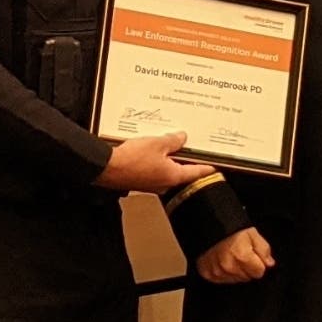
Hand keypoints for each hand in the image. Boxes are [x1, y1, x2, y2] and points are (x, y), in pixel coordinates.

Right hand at [93, 131, 214, 192]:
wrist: (106, 168)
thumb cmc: (131, 159)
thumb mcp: (157, 143)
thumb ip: (172, 140)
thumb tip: (181, 138)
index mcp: (173, 176)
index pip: (197, 172)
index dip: (207, 168)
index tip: (215, 167)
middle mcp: (164, 183)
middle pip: (182, 171)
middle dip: (186, 159)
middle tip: (192, 149)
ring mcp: (152, 183)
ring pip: (168, 169)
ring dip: (170, 158)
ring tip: (171, 144)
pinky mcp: (141, 180)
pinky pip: (155, 169)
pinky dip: (158, 160)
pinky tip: (154, 150)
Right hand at [196, 227, 274, 282]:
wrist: (210, 226)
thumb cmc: (232, 230)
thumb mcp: (253, 234)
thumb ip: (264, 250)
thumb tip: (269, 263)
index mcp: (241, 256)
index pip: (259, 273)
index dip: (259, 264)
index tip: (254, 257)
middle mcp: (228, 267)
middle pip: (247, 278)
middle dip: (248, 268)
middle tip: (242, 254)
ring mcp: (217, 272)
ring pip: (236, 280)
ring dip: (236, 271)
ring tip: (232, 257)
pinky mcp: (208, 274)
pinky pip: (222, 280)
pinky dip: (224, 273)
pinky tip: (223, 262)